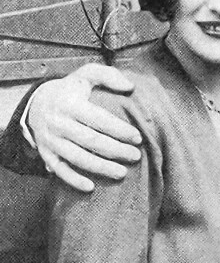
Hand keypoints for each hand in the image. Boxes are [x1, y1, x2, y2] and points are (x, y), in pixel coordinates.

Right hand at [30, 64, 140, 191]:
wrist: (37, 102)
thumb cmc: (71, 90)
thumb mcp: (86, 75)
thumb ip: (108, 75)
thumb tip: (130, 86)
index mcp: (70, 104)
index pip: (98, 119)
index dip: (119, 129)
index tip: (138, 137)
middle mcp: (58, 123)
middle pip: (90, 141)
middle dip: (115, 151)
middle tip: (136, 156)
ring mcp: (51, 140)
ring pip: (77, 158)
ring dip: (100, 167)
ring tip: (122, 172)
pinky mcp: (46, 153)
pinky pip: (59, 170)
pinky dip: (73, 180)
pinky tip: (91, 187)